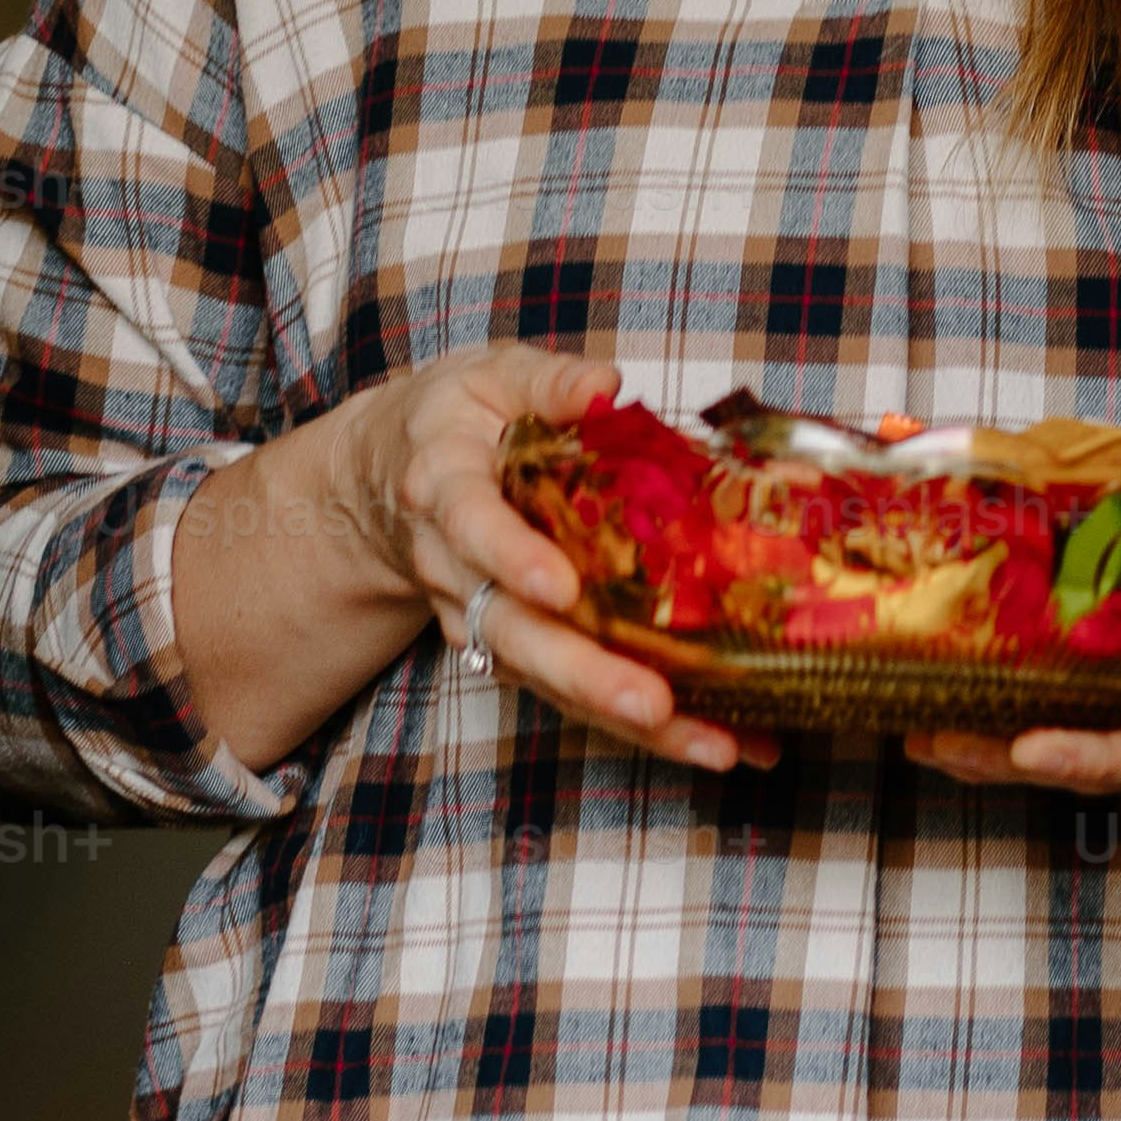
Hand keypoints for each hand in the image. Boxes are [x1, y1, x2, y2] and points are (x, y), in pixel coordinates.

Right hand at [325, 343, 769, 775]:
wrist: (398, 474)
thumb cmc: (459, 419)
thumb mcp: (495, 375)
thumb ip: (548, 383)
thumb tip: (604, 388)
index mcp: (445, 488)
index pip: (474, 527)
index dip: (514, 558)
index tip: (562, 588)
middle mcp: (455, 569)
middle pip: (514, 634)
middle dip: (584, 674)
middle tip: (651, 703)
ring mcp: (482, 620)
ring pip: (549, 680)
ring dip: (626, 719)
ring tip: (715, 744)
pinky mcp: (515, 651)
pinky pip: (574, 695)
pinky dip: (644, 728)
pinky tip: (722, 741)